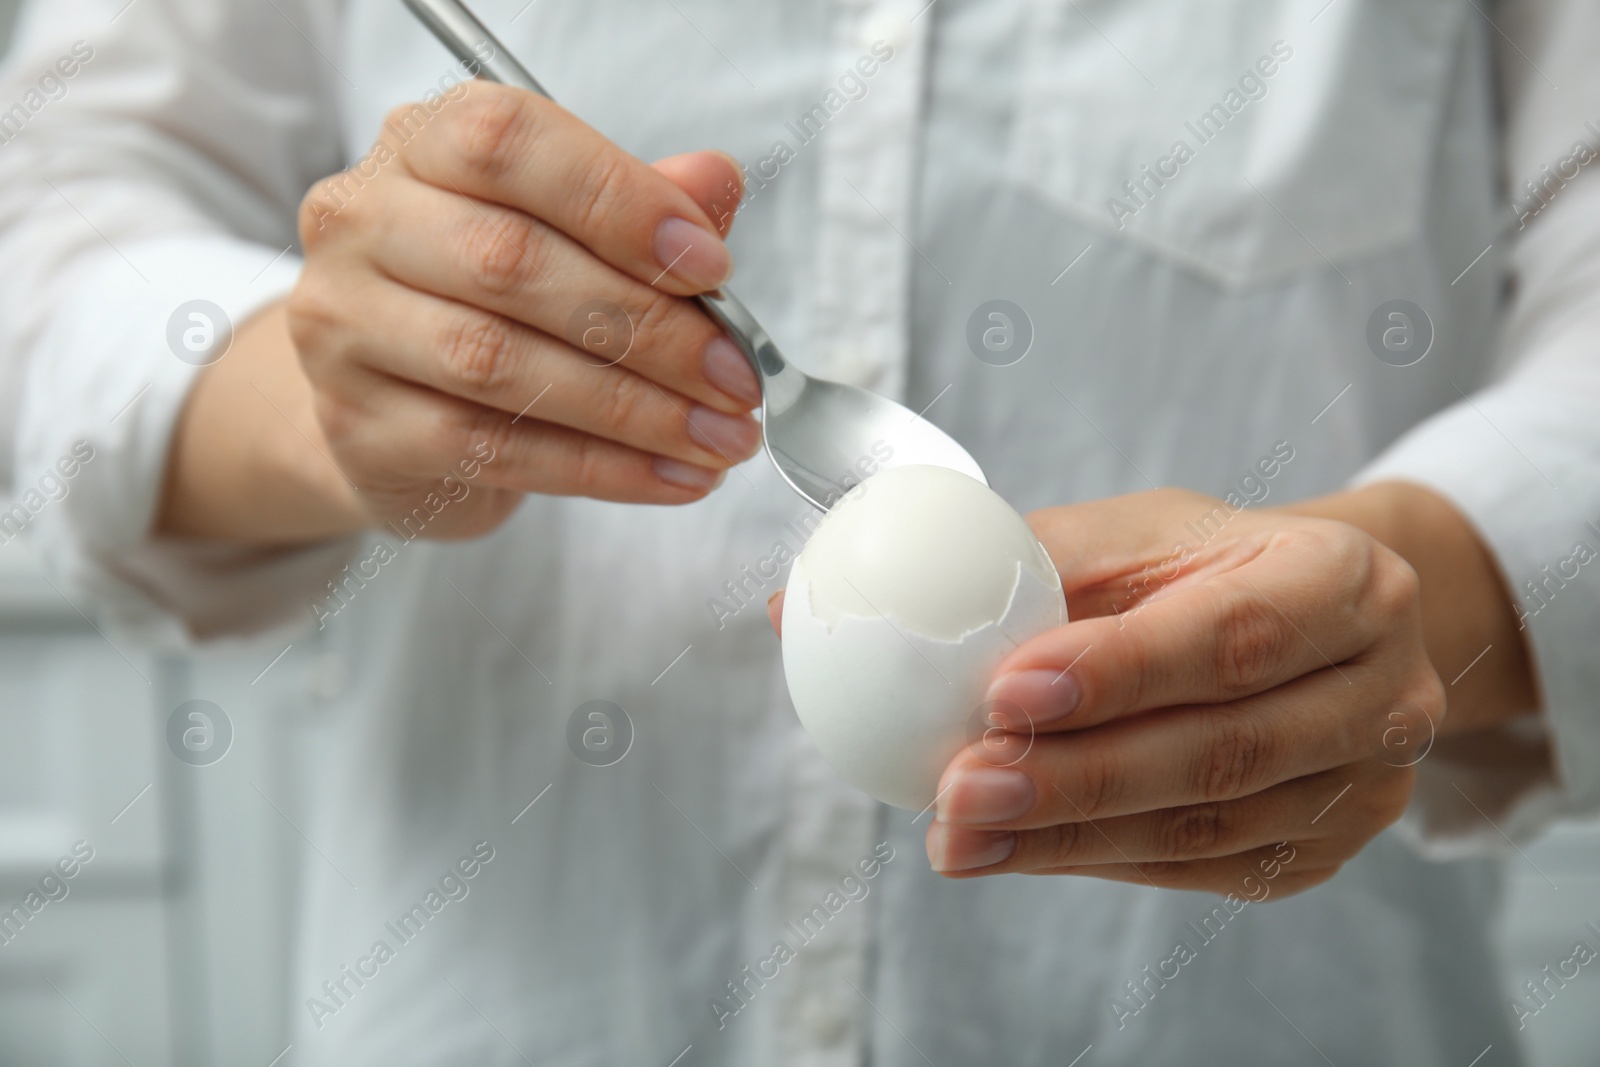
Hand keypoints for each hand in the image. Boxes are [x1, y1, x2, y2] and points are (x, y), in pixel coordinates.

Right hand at [163, 82, 761, 543]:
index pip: (509, 142)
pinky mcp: (361, 428)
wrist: (394, 410)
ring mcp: (346, 328)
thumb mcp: (569, 234)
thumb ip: (640, 202)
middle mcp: (362, 222)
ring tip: (723, 437)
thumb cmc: (492, 301)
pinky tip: (673, 476)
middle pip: (510, 261)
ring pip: (501, 363)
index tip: (714, 266)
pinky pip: (493, 450)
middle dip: (649, 327)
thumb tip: (716, 182)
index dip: (620, 201)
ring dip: (636, 409)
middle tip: (738, 378)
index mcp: (421, 144)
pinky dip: (602, 469)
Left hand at [923, 488, 1446, 896]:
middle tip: (963, 788)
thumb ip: (1057, 562)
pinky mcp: (1317, 854)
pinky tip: (1010, 849)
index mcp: (1347, 581)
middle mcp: (1384, 692)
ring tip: (959, 833)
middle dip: (1076, 778)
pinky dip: (1090, 860)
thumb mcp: (1144, 533)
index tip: (1007, 693)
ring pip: (1205, 829)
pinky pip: (1195, 869)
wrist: (1298, 627)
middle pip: (1223, 752)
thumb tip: (938, 602)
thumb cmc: (1206, 568)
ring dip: (1065, 837)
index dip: (1120, 672)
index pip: (1232, 636)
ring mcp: (1364, 788)